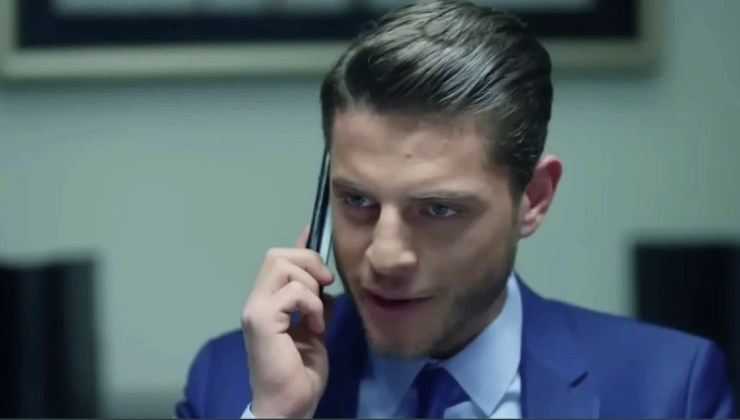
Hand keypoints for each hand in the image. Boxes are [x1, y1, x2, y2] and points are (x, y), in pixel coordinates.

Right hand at [241, 226, 334, 417]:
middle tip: (325, 287)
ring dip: (311, 288)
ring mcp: (255, 309)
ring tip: (317, 315)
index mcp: (268, 301)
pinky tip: (314, 327)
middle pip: (277, 254)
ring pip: (283, 265)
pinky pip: (294, 292)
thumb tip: (324, 276)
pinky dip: (312, 305)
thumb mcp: (315, 326)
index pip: (278, 260)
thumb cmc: (300, 371)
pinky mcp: (261, 319)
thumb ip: (315, 300)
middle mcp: (256, 301)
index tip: (313, 230)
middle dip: (308, 261)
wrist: (290, 403)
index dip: (299, 244)